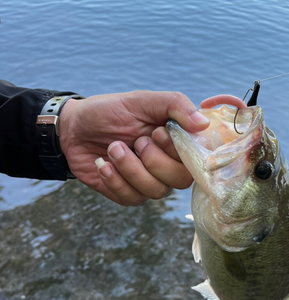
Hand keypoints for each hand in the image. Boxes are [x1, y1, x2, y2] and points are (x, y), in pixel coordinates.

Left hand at [58, 91, 209, 204]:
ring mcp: (149, 181)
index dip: (177, 151)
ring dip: (130, 169)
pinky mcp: (128, 194)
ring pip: (156, 191)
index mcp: (176, 142)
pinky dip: (115, 180)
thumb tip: (204, 124)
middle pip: (180, 180)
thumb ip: (175, 105)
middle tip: (135, 141)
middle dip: (153, 161)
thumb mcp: (142, 101)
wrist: (74, 128)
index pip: (196, 158)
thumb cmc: (110, 111)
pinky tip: (103, 164)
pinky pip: (133, 199)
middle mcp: (168, 164)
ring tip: (112, 148)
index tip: (156, 132)